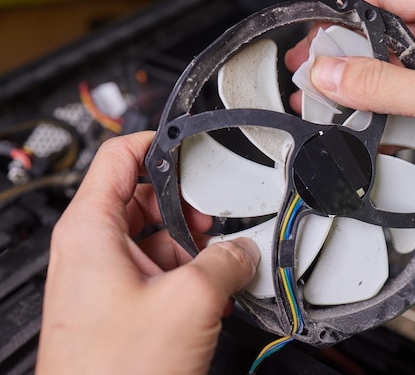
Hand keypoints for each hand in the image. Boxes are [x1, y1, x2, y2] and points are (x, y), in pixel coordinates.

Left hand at [36, 132, 259, 374]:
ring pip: (152, 237)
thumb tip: (244, 251)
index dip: (158, 142)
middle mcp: (89, 250)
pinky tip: (207, 293)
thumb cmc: (114, 371)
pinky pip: (152, 271)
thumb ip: (227, 261)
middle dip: (184, 206)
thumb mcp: (190, 300)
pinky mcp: (116, 306)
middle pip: (141, 198)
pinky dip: (181, 273)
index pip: (120, 155)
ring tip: (215, 264)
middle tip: (212, 219)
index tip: (189, 143)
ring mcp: (101, 279)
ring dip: (188, 245)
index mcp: (90, 229)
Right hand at [286, 0, 414, 286]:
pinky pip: (397, 98)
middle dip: (342, 52)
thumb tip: (330, 72)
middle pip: (379, 30)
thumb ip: (381, 84)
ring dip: (355, 84)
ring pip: (385, 67)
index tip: (314, 33)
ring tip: (325, 101)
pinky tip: (357, 122)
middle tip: (312, 73)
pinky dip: (374, 108)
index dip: (344, 8)